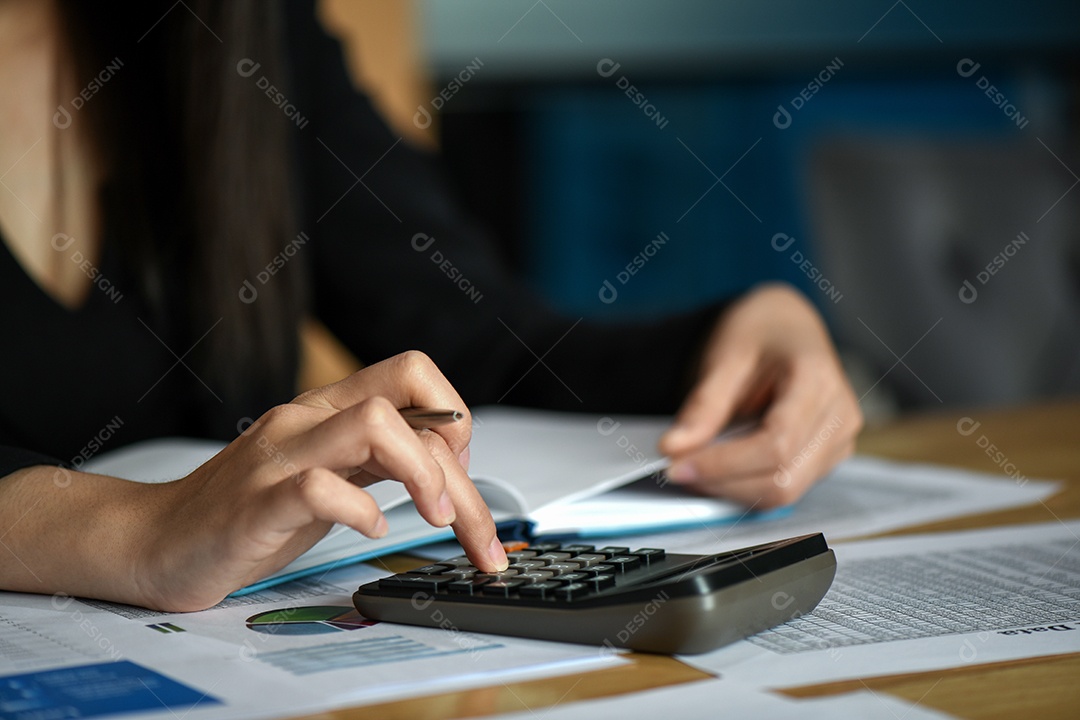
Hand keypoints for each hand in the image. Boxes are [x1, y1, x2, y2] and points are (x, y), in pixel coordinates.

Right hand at [139, 351, 507, 610]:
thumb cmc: (248, 512)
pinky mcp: (255, 504)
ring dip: (423, 474)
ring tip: (433, 518)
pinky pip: (318, 488)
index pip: (413, 372)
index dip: (455, 417)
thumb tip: (447, 464)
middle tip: (475, 530)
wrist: (154, 540)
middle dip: (461, 473)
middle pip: (407, 403)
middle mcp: (307, 421)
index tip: (462, 473)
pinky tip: (370, 530)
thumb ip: (378, 459)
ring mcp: (279, 457)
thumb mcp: (328, 474)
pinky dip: (360, 511)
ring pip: (373, 423)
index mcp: (328, 410)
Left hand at [658, 284, 861, 507]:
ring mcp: (839, 441)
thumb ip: (703, 405)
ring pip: (784, 491)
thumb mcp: (725, 355)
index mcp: (819, 381)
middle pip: (783, 478)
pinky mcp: (826, 458)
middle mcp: (840, 417)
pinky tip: (717, 468)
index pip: (775, 445)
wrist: (785, 326)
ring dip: (732, 489)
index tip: (676, 465)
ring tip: (694, 466)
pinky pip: (786, 487)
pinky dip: (745, 485)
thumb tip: (674, 449)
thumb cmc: (761, 331)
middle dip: (724, 482)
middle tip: (676, 469)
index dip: (723, 464)